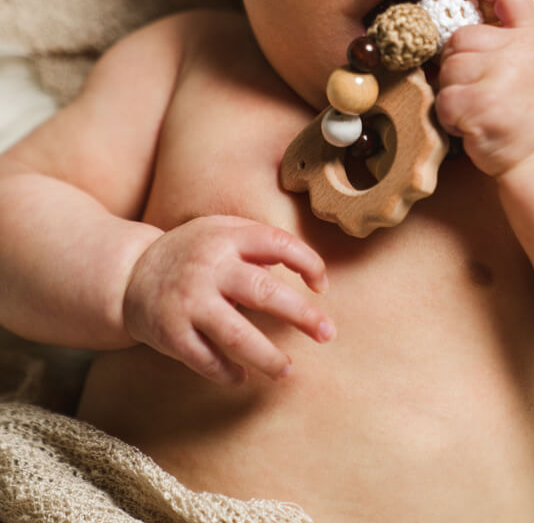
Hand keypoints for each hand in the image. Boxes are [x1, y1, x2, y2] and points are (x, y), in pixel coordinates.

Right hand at [123, 215, 333, 383]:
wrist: (130, 274)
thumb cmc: (191, 253)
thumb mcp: (221, 231)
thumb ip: (258, 243)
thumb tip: (305, 270)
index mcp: (226, 237)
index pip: (278, 243)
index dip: (308, 262)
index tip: (321, 286)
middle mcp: (208, 268)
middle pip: (262, 292)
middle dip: (301, 315)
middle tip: (327, 334)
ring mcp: (188, 302)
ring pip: (236, 335)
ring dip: (267, 357)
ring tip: (287, 370)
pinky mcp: (171, 334)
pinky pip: (205, 360)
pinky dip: (227, 373)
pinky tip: (242, 377)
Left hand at [435, 0, 533, 176]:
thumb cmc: (528, 112)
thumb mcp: (530, 65)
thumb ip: (502, 40)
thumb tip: (452, 26)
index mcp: (531, 38)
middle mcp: (519, 51)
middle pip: (459, 39)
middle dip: (459, 64)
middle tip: (481, 90)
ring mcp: (500, 77)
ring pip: (448, 69)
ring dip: (454, 92)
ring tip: (481, 109)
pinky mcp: (480, 104)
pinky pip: (444, 98)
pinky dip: (451, 116)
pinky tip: (474, 125)